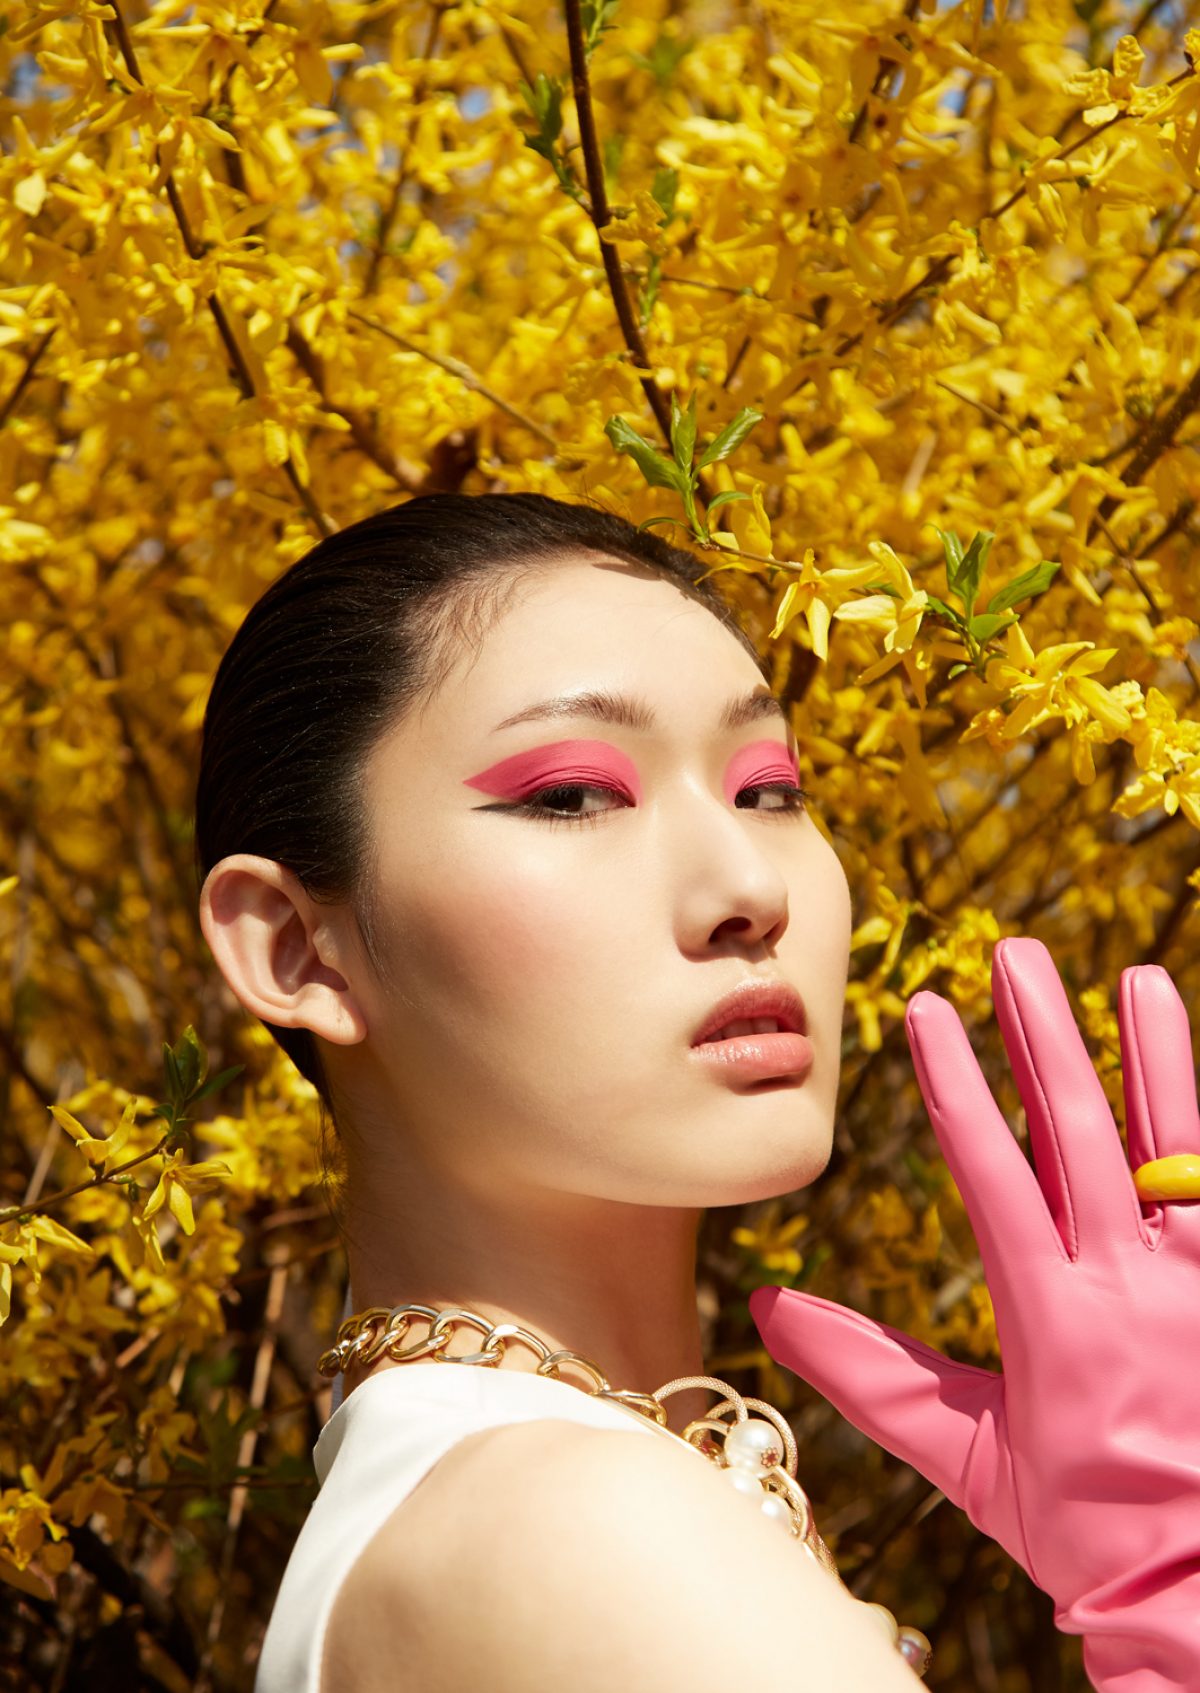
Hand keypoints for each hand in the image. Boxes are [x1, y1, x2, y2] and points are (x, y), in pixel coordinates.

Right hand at [749, 937, 1199, 1689]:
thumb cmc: (1083, 1530)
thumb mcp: (968, 1461)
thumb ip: (869, 1377)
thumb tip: (769, 1311)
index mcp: (1053, 1317)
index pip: (992, 1169)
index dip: (955, 1081)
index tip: (926, 1007)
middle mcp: (1132, 1283)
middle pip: (1083, 1131)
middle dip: (1043, 1033)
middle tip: (1015, 953)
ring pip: (1177, 1145)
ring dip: (1157, 1058)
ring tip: (1139, 979)